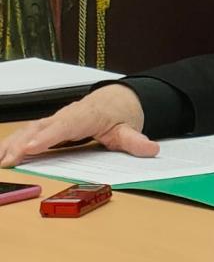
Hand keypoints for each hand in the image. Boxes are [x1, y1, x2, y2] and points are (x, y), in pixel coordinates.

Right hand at [0, 84, 156, 167]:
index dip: (47, 137)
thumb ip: (136, 140)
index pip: (65, 126)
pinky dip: (12, 142)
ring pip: (30, 130)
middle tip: (8, 160)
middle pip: (41, 129)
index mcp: (86, 116)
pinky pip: (27, 133)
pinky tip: (1, 155)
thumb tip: (150, 148)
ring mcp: (55, 120)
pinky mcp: (48, 126)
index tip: (31, 147)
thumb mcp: (130, 127)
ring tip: (1, 161)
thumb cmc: (120, 114)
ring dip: (12, 144)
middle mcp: (67, 116)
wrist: (116, 100)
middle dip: (23, 144)